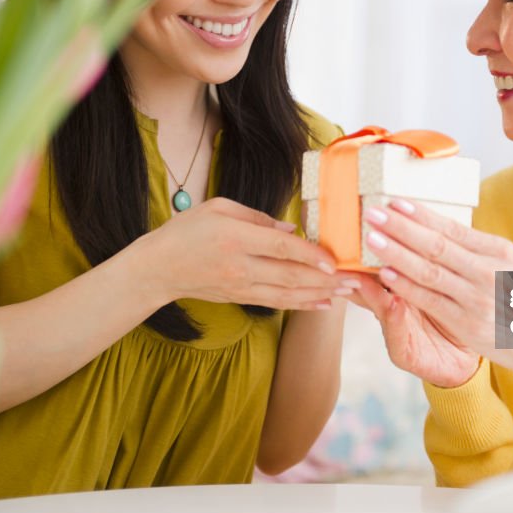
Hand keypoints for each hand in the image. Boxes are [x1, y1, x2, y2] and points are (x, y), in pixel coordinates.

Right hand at [139, 197, 358, 309]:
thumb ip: (258, 217)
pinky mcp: (240, 298)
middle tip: (355, 279)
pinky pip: (277, 302)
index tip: (334, 260)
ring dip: (320, 293)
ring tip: (347, 293)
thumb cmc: (188, 230)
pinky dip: (302, 304)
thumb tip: (292, 229)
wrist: (158, 268)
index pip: (280, 247)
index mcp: (235, 237)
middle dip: (326, 278)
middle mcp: (240, 266)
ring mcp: (240, 286)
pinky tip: (323, 304)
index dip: (310, 255)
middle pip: (290, 274)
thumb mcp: (219, 208)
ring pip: (288, 293)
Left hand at [361, 199, 512, 381]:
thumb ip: (475, 247)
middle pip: (436, 245)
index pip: (451, 228)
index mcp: (498, 250)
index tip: (394, 202)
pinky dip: (406, 286)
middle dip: (400, 227)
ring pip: (429, 271)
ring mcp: (477, 299)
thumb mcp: (508, 263)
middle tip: (373, 213)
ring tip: (373, 239)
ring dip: (397, 253)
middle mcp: (488, 271)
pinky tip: (386, 274)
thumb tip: (436, 224)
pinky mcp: (467, 324)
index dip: (420, 214)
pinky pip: (430, 300)